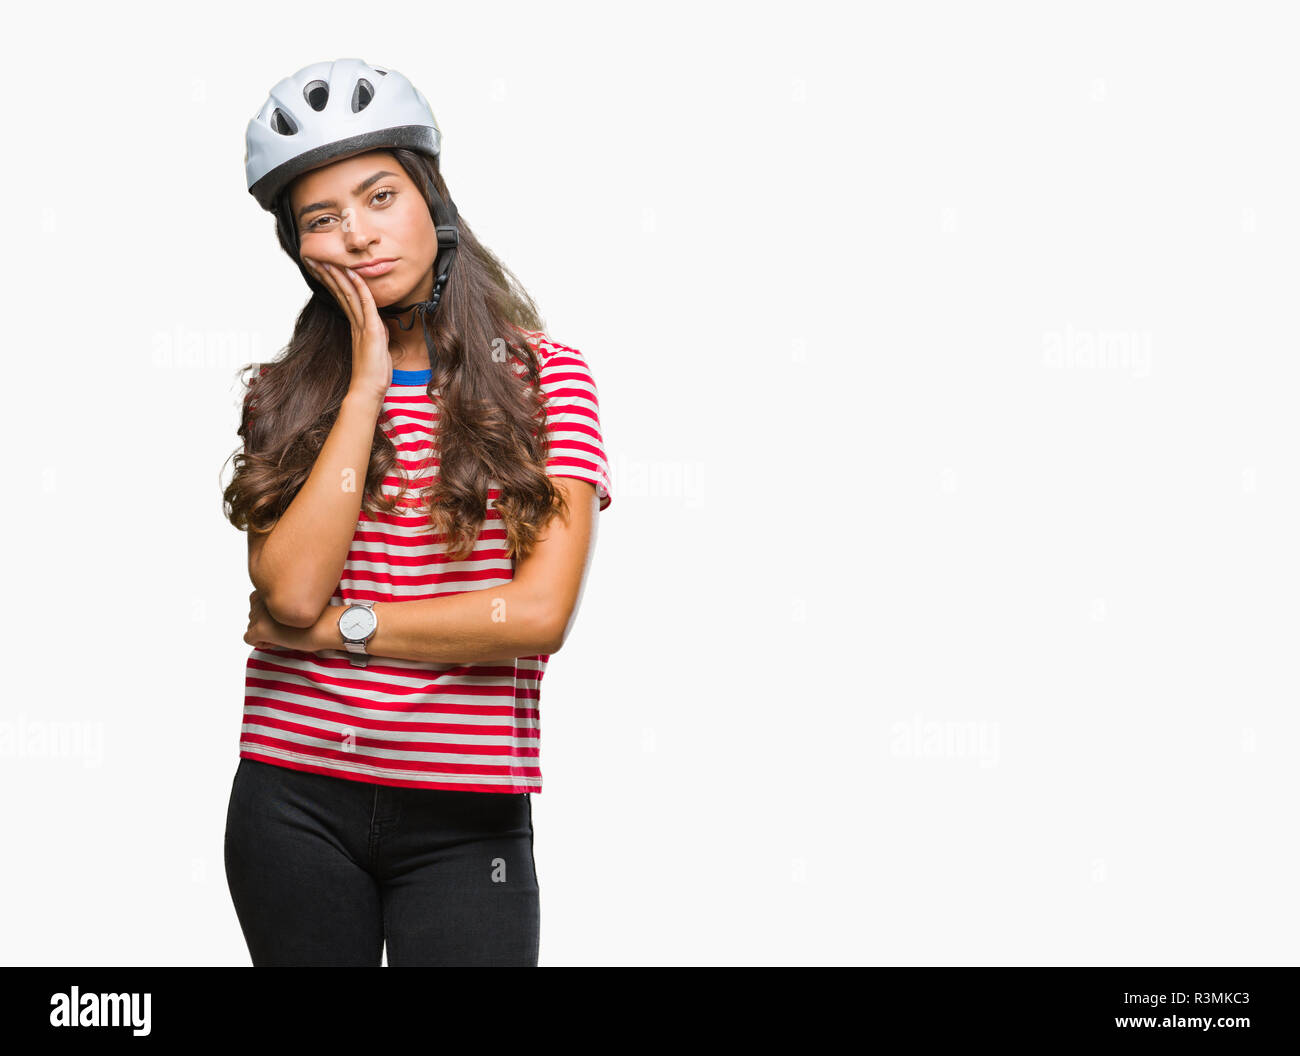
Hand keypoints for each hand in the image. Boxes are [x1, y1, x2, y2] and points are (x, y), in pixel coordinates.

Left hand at [245, 589, 326, 652]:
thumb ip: (280, 601)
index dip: (268, 613)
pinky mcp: (261, 629)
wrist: (329, 625)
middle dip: (265, 623)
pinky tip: (278, 641)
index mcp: (274, 588)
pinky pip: (249, 639)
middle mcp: (264, 598)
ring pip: (250, 626)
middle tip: (285, 628)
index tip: (284, 618)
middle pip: (253, 615)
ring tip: (284, 634)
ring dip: (264, 633)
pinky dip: (261, 643)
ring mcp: (261, 614)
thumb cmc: (320, 616)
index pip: (255, 601)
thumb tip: (269, 614)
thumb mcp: (297, 602)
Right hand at [302, 256, 393, 402]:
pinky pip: (366, 304)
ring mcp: (362, 326)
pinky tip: (353, 275)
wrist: (368, 390)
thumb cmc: (373, 373)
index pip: (343, 298)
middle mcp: (356, 323)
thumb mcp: (377, 348)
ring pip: (349, 295)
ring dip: (338, 276)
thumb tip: (379, 325)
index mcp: (356, 326)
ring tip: (326, 261)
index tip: (323, 268)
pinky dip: (360, 288)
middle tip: (314, 259)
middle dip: (328, 275)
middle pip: (340, 293)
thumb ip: (376, 334)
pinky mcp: (371, 330)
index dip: (333, 282)